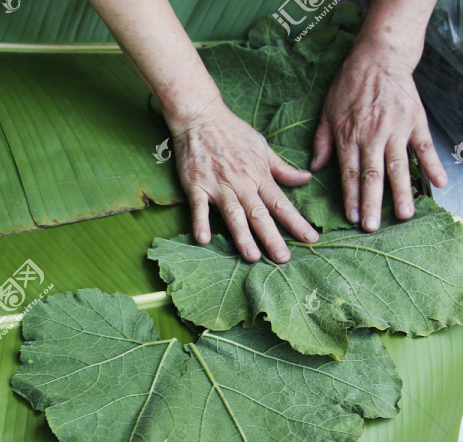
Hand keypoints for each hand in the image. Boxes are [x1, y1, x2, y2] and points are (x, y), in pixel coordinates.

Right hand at [171, 99, 319, 262]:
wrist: (201, 117)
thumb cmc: (233, 131)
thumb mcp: (263, 147)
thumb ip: (282, 168)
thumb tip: (306, 178)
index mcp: (259, 175)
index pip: (281, 203)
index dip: (297, 222)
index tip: (311, 239)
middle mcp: (241, 183)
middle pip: (259, 214)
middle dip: (272, 237)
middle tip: (284, 258)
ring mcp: (218, 185)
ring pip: (233, 214)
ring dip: (242, 236)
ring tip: (252, 257)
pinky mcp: (196, 185)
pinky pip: (199, 207)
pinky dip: (200, 222)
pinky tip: (202, 239)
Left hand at [310, 44, 447, 231]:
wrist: (379, 58)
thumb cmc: (349, 85)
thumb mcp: (326, 112)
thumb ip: (322, 142)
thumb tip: (314, 169)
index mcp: (349, 136)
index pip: (349, 174)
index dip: (350, 198)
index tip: (352, 218)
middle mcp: (372, 136)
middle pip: (372, 176)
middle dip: (372, 203)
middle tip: (372, 227)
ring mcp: (396, 130)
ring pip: (399, 167)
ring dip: (401, 192)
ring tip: (403, 215)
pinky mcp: (416, 122)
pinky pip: (425, 148)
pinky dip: (432, 166)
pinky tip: (439, 184)